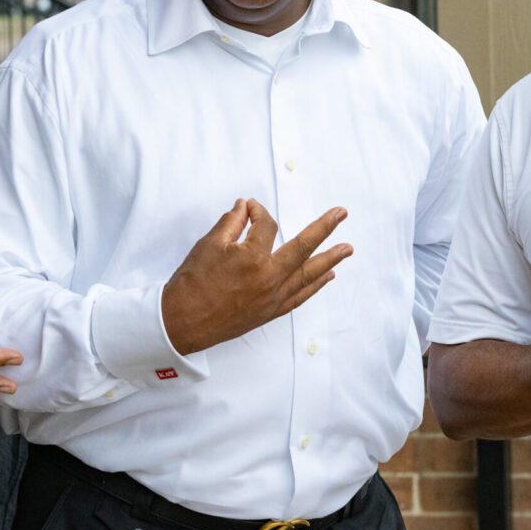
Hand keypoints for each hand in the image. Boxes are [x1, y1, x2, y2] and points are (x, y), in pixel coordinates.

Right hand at [161, 199, 353, 354]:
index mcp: (252, 257)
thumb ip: (231, 222)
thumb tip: (245, 207)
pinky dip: (316, 285)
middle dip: (325, 227)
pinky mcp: (271, 312)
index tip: (248, 208)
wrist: (182, 322)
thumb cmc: (192, 283)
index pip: (266, 225)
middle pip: (304, 246)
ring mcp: (273, 296)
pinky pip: (301, 296)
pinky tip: (328, 276)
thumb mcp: (208, 244)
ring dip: (330, 259)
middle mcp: (269, 277)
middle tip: (342, 213)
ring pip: (309, 274)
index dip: (258, 212)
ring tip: (347, 248)